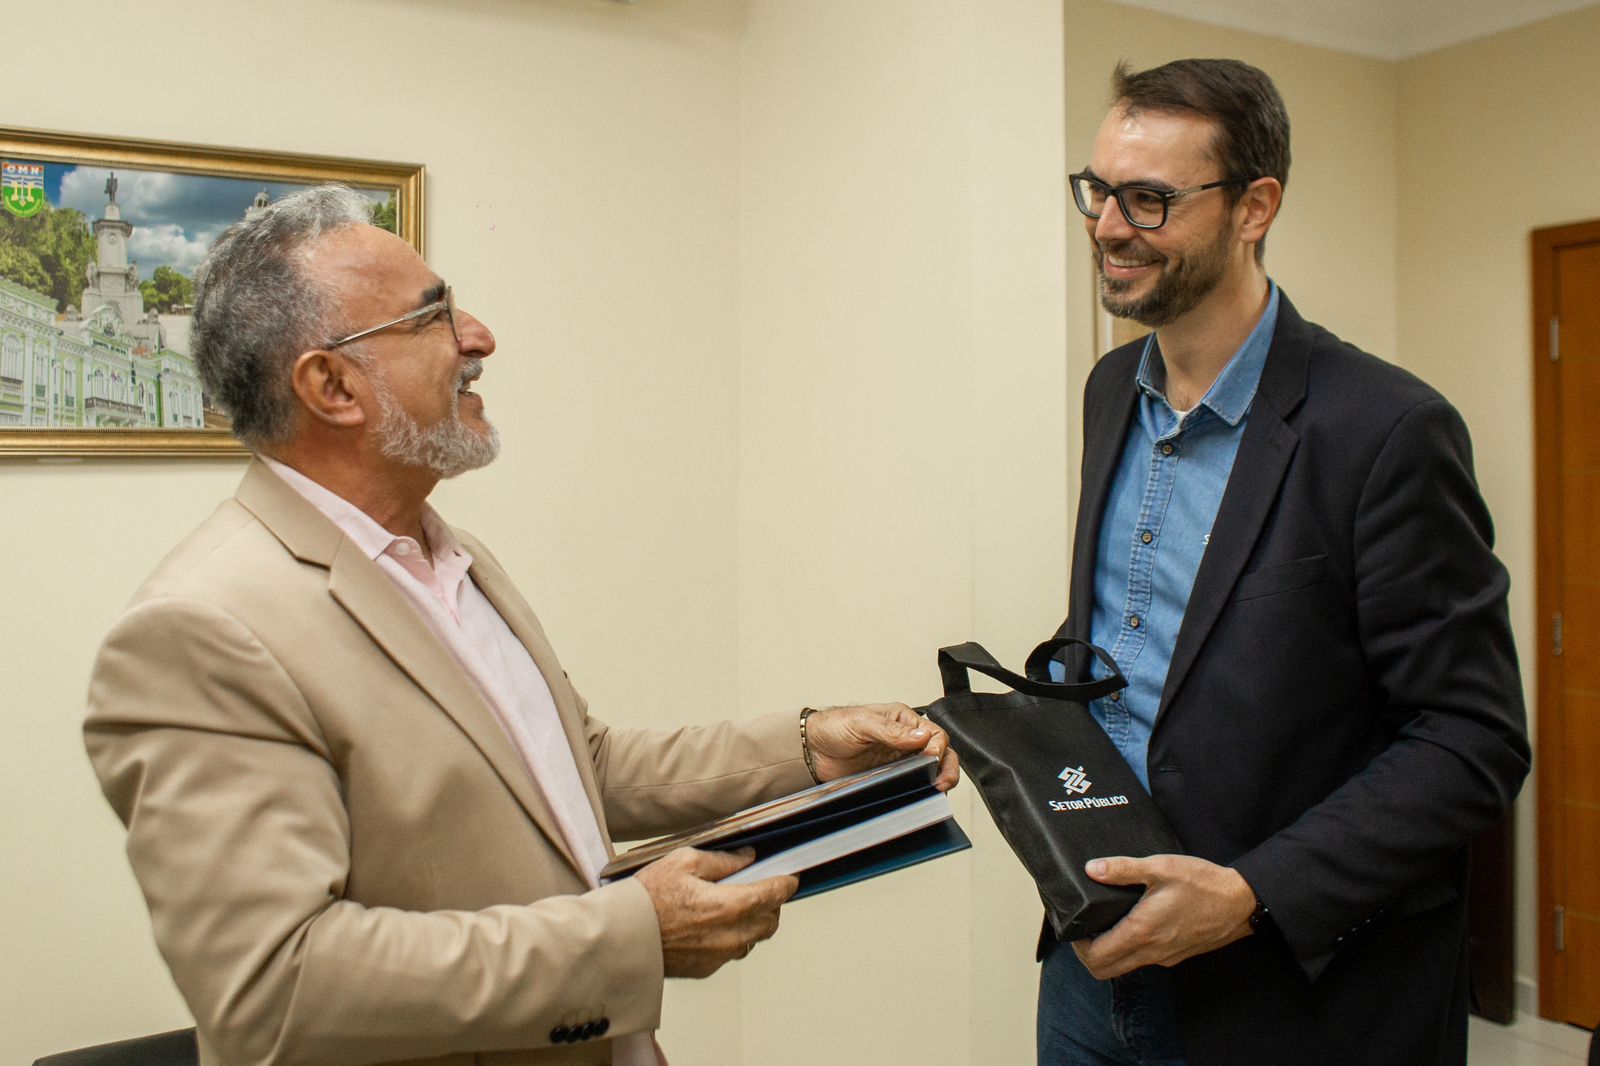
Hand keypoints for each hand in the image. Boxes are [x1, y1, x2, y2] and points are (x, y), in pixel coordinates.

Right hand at [634, 847, 797, 978]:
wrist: (622, 937)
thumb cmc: (648, 898)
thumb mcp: (684, 862)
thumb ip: (722, 860)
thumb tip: (747, 858)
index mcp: (729, 906)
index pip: (774, 895)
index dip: (786, 883)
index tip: (790, 877)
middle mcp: (731, 935)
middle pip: (771, 920)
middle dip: (772, 903)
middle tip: (760, 887)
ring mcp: (719, 955)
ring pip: (754, 939)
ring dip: (754, 922)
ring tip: (736, 906)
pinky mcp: (706, 968)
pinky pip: (733, 952)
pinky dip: (734, 937)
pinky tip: (715, 924)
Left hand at [804, 703, 959, 790]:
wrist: (812, 750)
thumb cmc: (835, 726)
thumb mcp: (863, 722)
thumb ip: (892, 730)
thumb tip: (921, 737)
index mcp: (904, 721)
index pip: (934, 734)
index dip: (938, 747)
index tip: (932, 758)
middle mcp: (905, 741)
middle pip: (940, 754)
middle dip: (947, 768)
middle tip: (943, 783)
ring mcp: (899, 761)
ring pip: (930, 772)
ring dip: (938, 781)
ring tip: (936, 791)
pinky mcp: (890, 778)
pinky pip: (911, 786)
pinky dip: (920, 793)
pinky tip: (920, 798)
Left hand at [1071, 854, 1255, 979]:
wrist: (1241, 903)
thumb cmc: (1203, 884)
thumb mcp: (1160, 867)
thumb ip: (1123, 869)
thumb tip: (1091, 869)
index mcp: (1141, 932)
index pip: (1096, 958)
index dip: (1077, 946)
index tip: (1075, 926)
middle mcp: (1151, 952)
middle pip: (1105, 971)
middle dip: (1087, 954)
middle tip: (1084, 929)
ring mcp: (1164, 957)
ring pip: (1124, 967)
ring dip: (1108, 952)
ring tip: (1104, 923)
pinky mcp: (1175, 955)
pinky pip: (1143, 960)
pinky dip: (1128, 949)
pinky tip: (1131, 923)